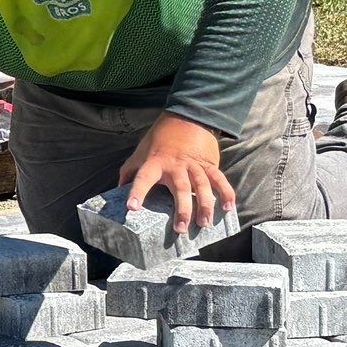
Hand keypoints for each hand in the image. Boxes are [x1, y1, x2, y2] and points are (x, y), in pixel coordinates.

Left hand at [119, 114, 233, 234]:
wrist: (187, 117)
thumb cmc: (160, 138)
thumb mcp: (140, 151)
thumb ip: (129, 171)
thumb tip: (117, 190)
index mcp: (156, 163)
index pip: (143, 178)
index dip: (137, 192)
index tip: (132, 208)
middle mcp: (176, 166)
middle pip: (180, 188)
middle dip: (182, 209)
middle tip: (181, 228)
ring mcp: (195, 165)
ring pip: (202, 186)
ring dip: (205, 205)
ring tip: (204, 223)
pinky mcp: (210, 164)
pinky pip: (219, 179)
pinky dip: (226, 192)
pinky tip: (229, 207)